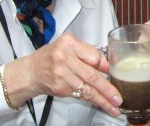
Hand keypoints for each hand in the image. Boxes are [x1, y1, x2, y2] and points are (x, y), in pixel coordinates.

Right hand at [3, 33, 121, 116]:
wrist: (31, 71)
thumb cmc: (52, 56)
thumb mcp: (70, 47)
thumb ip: (88, 54)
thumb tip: (108, 65)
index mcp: (69, 43)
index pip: (94, 56)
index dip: (106, 66)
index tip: (115, 73)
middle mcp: (64, 58)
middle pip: (91, 75)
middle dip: (107, 88)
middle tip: (118, 97)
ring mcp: (61, 75)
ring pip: (87, 89)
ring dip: (102, 100)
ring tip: (114, 106)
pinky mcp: (59, 88)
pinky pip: (80, 95)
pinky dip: (92, 101)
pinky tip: (102, 105)